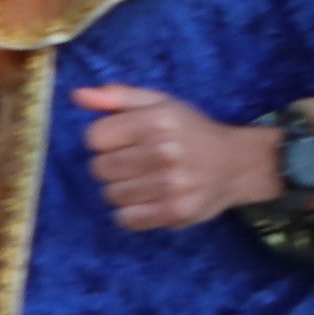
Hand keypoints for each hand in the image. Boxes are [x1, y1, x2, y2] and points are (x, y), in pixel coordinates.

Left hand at [70, 84, 287, 232]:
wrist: (236, 163)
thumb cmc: (190, 130)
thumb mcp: (159, 103)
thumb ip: (117, 97)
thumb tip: (77, 95)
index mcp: (159, 120)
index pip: (94, 137)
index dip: (103, 140)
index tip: (122, 140)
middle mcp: (166, 151)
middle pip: (99, 168)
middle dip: (111, 165)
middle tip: (136, 162)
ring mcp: (173, 185)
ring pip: (111, 195)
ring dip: (121, 189)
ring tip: (145, 180)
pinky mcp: (177, 212)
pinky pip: (126, 219)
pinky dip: (131, 212)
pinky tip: (149, 199)